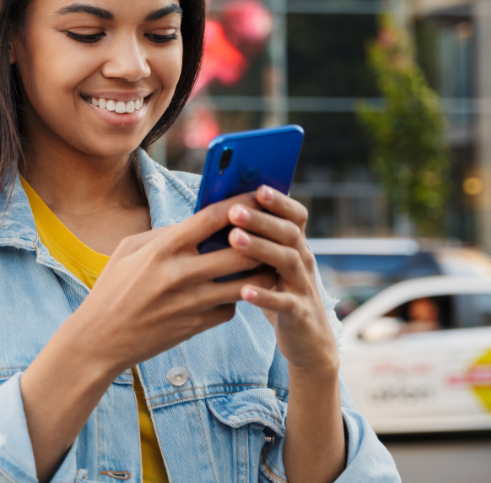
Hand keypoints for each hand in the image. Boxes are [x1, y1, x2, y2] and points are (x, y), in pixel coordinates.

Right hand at [70, 194, 277, 374]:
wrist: (100, 339)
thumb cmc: (112, 289)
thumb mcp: (128, 250)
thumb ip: (164, 234)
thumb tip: (196, 224)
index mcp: (162, 249)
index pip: (212, 218)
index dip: (241, 203)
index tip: (257, 196)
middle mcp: (180, 274)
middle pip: (242, 252)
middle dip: (261, 240)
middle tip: (271, 233)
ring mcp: (191, 303)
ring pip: (246, 284)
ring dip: (259, 272)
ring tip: (264, 262)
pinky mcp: (197, 326)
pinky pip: (230, 308)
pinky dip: (235, 299)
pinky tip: (232, 292)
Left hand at [225, 186, 338, 373]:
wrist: (308, 340)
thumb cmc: (278, 292)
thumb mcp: (270, 264)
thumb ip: (255, 240)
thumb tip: (219, 211)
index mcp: (294, 245)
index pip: (295, 216)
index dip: (280, 201)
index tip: (258, 187)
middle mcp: (302, 261)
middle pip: (288, 233)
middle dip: (261, 220)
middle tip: (234, 211)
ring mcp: (303, 286)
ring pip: (287, 261)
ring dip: (261, 248)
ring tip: (234, 240)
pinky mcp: (299, 313)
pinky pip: (284, 303)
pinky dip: (265, 296)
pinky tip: (244, 291)